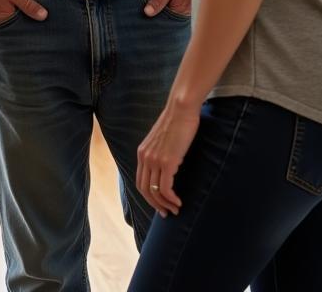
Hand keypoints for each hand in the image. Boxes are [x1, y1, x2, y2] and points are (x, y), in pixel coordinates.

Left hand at [136, 100, 200, 217]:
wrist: (181, 108)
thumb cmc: (177, 121)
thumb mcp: (164, 139)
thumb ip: (161, 152)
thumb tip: (170, 165)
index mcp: (142, 152)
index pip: (140, 181)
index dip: (149, 196)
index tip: (159, 204)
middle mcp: (145, 157)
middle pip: (144, 189)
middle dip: (155, 205)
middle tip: (166, 213)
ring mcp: (155, 160)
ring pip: (154, 191)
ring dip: (165, 204)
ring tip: (176, 210)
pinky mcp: (167, 161)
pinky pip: (165, 188)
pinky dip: (171, 199)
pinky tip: (179, 202)